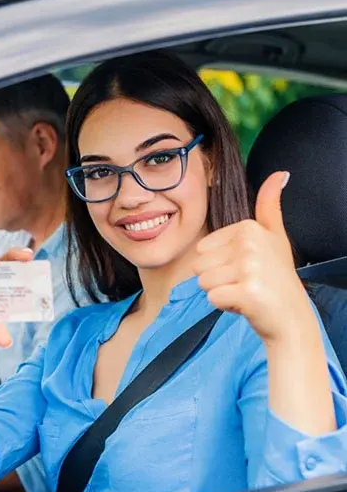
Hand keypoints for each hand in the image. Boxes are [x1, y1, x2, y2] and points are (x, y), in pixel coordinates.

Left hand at [195, 171, 309, 343]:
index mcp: (249, 228)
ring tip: (244, 291)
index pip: (202, 248)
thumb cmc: (277, 277)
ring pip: (203, 282)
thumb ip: (269, 206)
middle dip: (217, 279)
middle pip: (199, 265)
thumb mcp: (274, 236)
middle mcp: (249, 244)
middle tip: (244, 282)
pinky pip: (212, 298)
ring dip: (220, 292)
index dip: (219, 263)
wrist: (291, 317)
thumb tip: (280, 173)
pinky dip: (225, 305)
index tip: (245, 268)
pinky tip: (245, 304)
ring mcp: (249, 268)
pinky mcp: (246, 292)